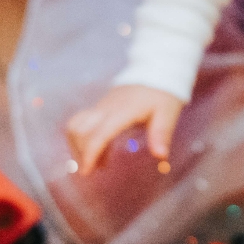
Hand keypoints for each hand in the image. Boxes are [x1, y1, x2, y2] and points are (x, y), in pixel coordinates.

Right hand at [66, 85, 184, 175]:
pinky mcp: (99, 109)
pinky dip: (83, 140)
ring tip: (95, 164)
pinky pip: (82, 124)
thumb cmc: (162, 95)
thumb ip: (162, 133)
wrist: (154, 72)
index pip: (99, 133)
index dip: (90, 153)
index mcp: (123, 111)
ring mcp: (100, 107)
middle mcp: (106, 109)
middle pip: (80, 130)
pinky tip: (101, 155)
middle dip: (81, 153)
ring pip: (76, 125)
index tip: (87, 171)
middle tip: (92, 171)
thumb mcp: (168, 113)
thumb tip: (161, 156)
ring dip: (78, 146)